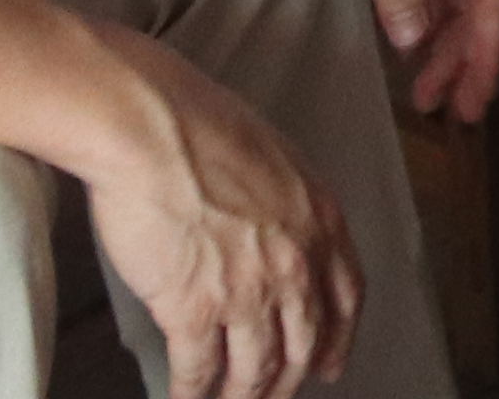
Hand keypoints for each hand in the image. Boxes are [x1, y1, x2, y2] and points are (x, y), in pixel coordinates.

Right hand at [79, 48, 370, 398]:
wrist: (152, 129)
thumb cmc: (201, 127)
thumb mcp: (275, 158)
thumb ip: (285, 204)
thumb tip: (274, 226)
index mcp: (319, 221)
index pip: (346, 296)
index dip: (339, 337)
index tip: (330, 364)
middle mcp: (295, 264)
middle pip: (302, 344)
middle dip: (287, 381)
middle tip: (272, 397)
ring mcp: (247, 292)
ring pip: (255, 369)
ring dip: (242, 398)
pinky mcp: (194, 310)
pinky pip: (198, 371)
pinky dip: (191, 395)